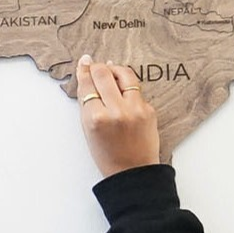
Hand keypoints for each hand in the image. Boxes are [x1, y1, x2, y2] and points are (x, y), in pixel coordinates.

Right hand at [73, 56, 161, 178]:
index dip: (84, 71)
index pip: (88, 86)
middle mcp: (116, 111)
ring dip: (115, 69)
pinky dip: (127, 85)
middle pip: (104, 76)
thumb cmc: (107, 154)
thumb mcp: (88, 130)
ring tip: (111, 68)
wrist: (132, 170)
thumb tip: (88, 82)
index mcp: (95, 118)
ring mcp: (135, 109)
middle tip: (94, 64)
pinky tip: (122, 85)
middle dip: (97, 67)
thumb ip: (88, 105)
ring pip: (124, 76)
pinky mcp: (149, 110)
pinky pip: (136, 89)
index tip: (84, 62)